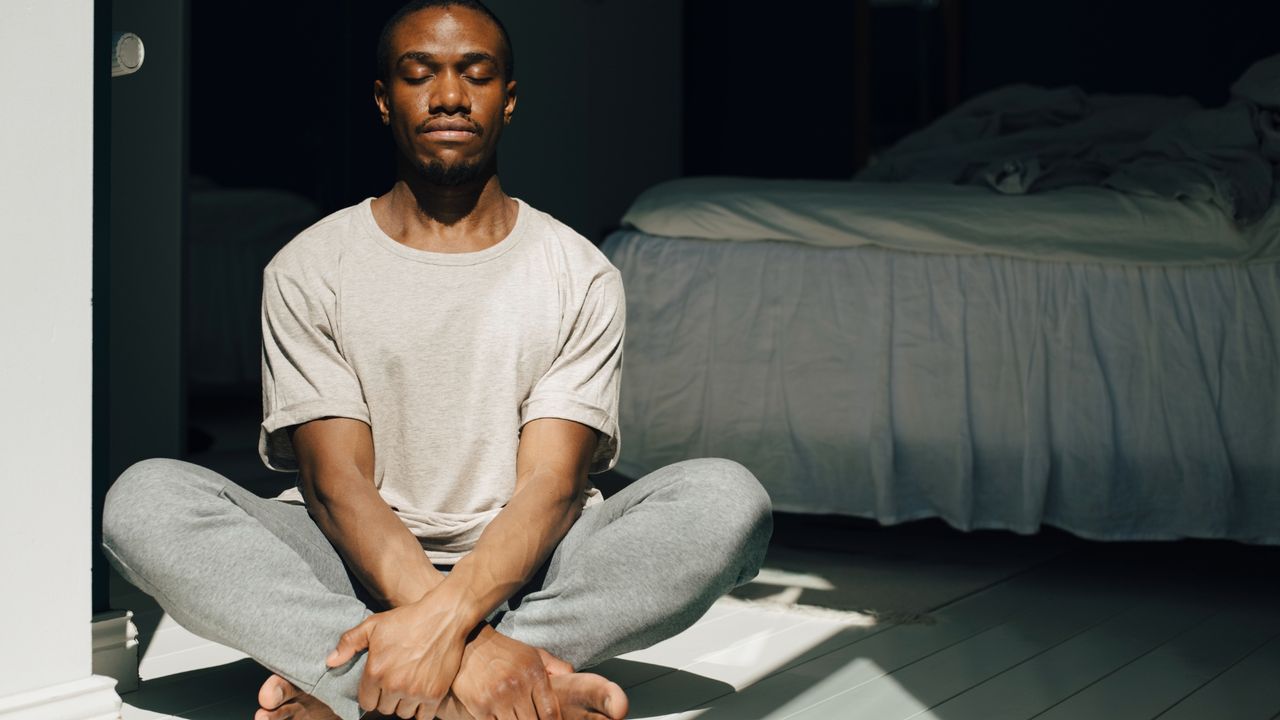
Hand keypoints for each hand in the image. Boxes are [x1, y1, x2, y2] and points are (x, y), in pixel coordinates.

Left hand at [327, 591, 470, 718]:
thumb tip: (330, 662)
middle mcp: (394, 685)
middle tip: (396, 684)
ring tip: (409, 689)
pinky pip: (424, 717)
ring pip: (403, 714)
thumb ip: (349, 643)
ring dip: (404, 704)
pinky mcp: (435, 694)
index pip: (366, 702)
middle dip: (388, 698)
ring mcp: (415, 691)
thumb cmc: (407, 620)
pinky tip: (422, 696)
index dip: (372, 694)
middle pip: (385, 709)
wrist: (443, 617)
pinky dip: (422, 710)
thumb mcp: (373, 625)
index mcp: (376, 672)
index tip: (380, 686)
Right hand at [451, 628, 566, 719]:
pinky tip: (503, 718)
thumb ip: (557, 668)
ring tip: (519, 718)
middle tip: (532, 719)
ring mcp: (497, 698)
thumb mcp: (535, 654)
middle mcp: (517, 687)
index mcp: (534, 674)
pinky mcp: (479, 706)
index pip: (550, 712)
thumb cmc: (507, 652)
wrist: (471, 644)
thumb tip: (575, 680)